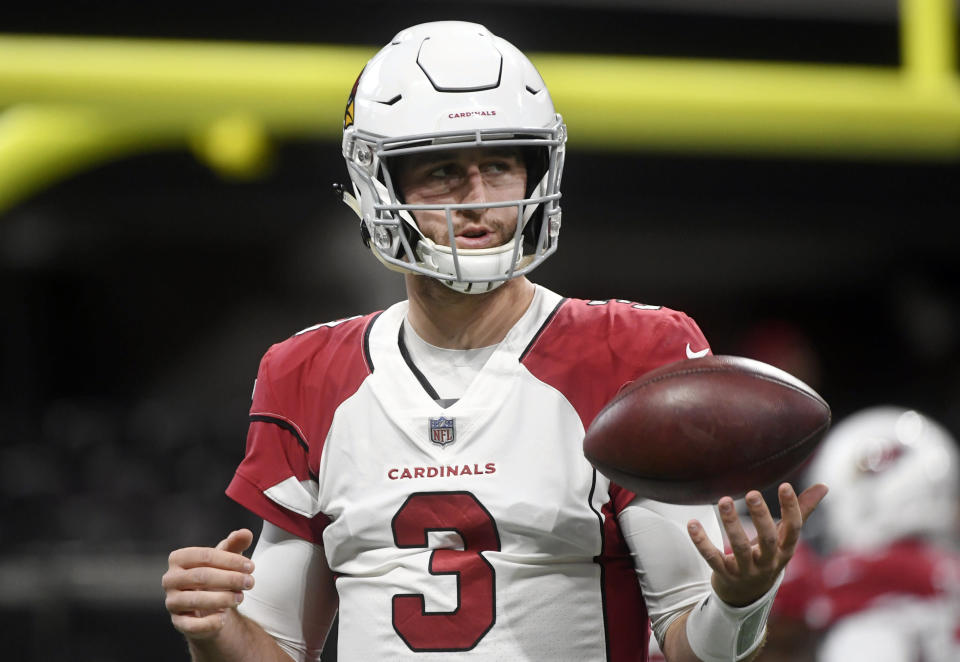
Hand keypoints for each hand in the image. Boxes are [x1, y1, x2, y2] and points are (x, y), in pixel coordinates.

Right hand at [162, 529, 255, 639]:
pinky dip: (211, 621)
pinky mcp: (177, 622)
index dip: (230, 560)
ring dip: (223, 599)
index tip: (250, 566)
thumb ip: (235, 544)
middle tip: (250, 582)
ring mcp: (172, 601)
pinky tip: (224, 617)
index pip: (205, 555)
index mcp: (179, 558)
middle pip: (202, 576)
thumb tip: (245, 533)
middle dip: (230, 579)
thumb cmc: (216, 575)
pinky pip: (192, 625)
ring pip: (197, 600)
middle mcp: (170, 579)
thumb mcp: (226, 558)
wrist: (208, 607)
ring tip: (241, 597)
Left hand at [687, 483, 827, 606]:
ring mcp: (746, 570)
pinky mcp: (724, 575)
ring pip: (739, 548)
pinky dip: (701, 541)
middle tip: (752, 494)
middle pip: (768, 540)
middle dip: (760, 517)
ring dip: (731, 524)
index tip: (785, 486)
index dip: (791, 509)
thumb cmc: (768, 556)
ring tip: (724, 500)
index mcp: (785, 550)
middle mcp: (768, 562)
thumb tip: (824, 486)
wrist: (747, 595)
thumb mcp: (785, 538)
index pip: (794, 529)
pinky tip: (692, 523)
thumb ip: (803, 511)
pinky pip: (712, 558)